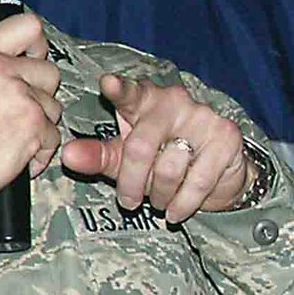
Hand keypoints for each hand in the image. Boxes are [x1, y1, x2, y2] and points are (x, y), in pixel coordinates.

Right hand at [0, 13, 61, 210]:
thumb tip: (22, 57)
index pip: (28, 26)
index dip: (39, 46)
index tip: (35, 61)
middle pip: (49, 71)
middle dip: (41, 96)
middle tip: (17, 115)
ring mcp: (17, 93)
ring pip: (55, 106)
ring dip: (41, 126)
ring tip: (10, 138)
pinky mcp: (33, 123)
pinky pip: (54, 135)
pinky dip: (40, 151)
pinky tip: (15, 155)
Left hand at [59, 74, 249, 224]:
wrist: (217, 173)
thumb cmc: (162, 159)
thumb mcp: (125, 158)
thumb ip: (97, 156)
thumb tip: (67, 156)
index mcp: (145, 101)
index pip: (130, 93)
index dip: (119, 89)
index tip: (107, 84)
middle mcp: (175, 102)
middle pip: (141, 146)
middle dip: (130, 182)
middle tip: (128, 201)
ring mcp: (203, 118)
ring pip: (168, 168)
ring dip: (159, 195)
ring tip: (159, 200)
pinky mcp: (226, 138)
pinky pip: (198, 181)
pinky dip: (182, 204)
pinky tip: (175, 210)